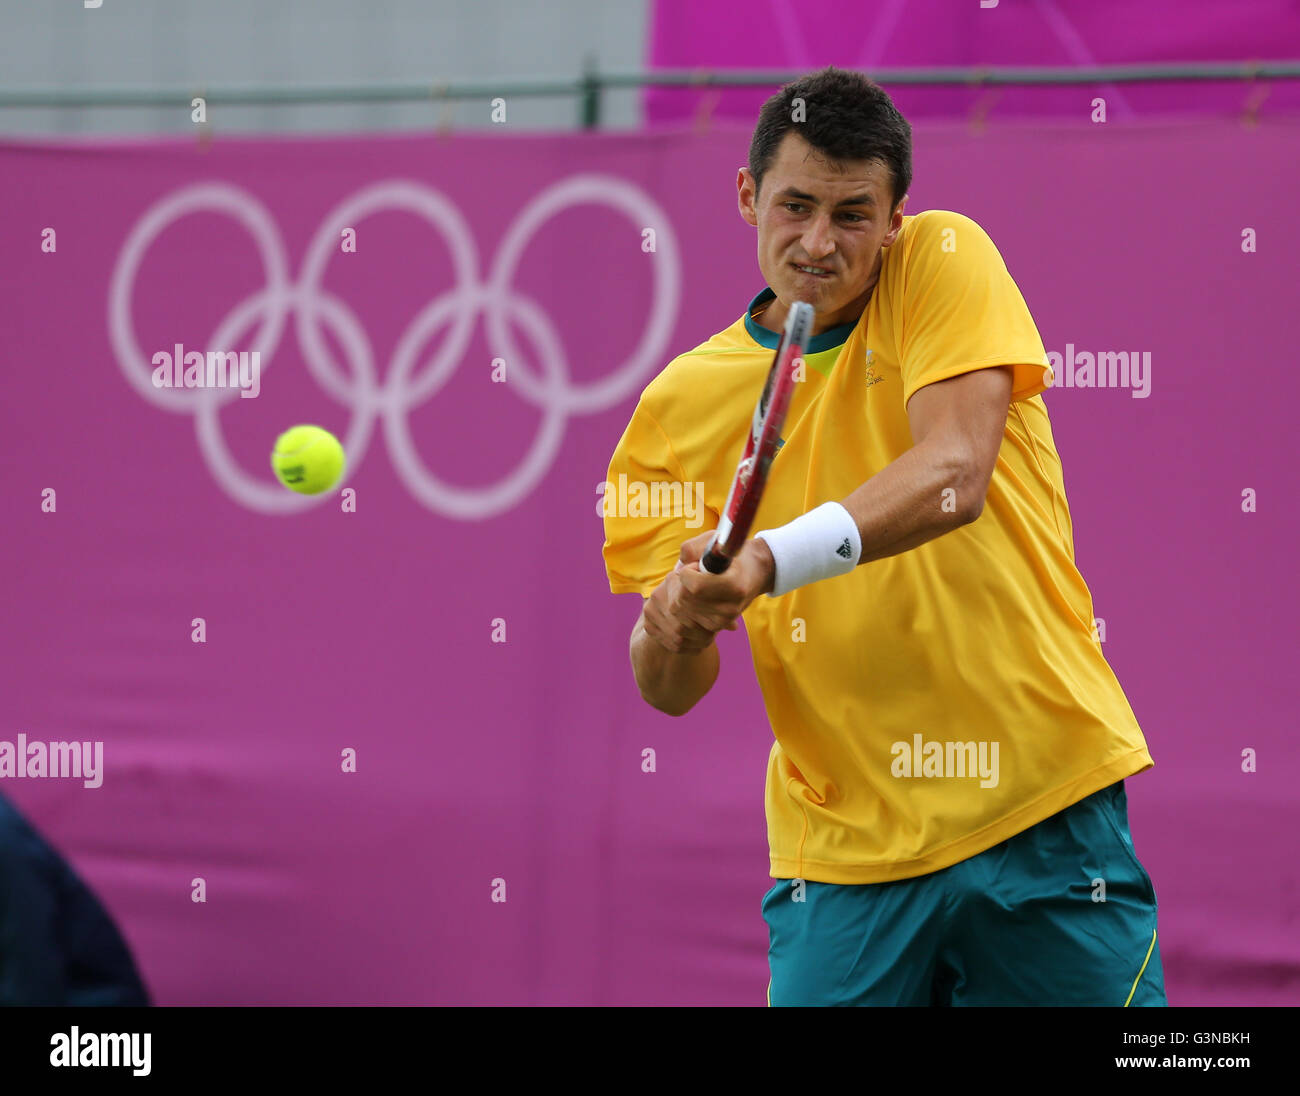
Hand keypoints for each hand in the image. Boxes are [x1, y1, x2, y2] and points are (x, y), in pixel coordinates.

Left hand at [642, 533, 775, 652]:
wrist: (755, 572)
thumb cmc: (732, 554)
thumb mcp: (715, 541)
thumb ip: (692, 548)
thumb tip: (678, 566)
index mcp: (734, 586)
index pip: (695, 586)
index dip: (687, 573)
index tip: (694, 565)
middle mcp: (730, 608)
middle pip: (683, 599)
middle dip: (680, 583)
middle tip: (693, 574)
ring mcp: (723, 621)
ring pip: (679, 610)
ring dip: (678, 594)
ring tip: (694, 585)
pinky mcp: (715, 628)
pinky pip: (682, 620)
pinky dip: (681, 606)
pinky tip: (693, 596)